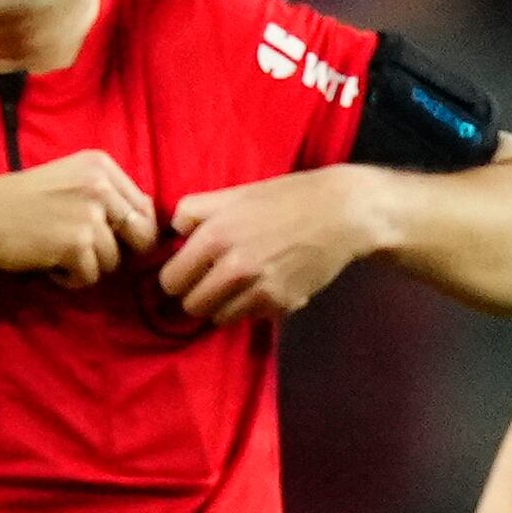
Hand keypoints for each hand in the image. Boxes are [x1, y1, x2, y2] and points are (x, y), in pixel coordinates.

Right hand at [0, 151, 156, 287]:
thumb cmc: (22, 201)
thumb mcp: (72, 180)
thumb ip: (109, 195)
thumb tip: (147, 223)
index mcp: (101, 165)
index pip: (145, 207)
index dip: (131, 231)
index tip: (105, 237)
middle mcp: (100, 186)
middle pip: (142, 235)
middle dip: (120, 251)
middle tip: (88, 253)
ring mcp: (90, 215)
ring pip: (114, 260)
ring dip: (88, 266)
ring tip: (58, 253)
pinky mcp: (76, 244)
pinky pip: (91, 277)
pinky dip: (70, 279)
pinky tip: (49, 265)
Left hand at [158, 168, 386, 327]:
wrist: (340, 214)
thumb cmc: (284, 198)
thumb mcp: (234, 195)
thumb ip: (194, 211)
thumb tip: (171, 234)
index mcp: (214, 237)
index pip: (170, 281)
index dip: (178, 276)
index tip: (189, 270)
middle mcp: (233, 269)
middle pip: (191, 306)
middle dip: (198, 294)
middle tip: (213, 280)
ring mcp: (258, 291)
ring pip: (218, 318)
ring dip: (224, 304)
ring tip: (241, 283)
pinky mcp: (280, 305)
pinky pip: (249, 318)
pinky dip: (252, 307)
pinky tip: (267, 284)